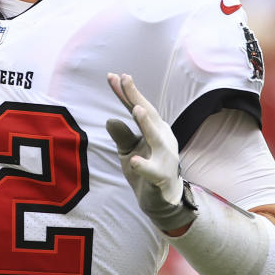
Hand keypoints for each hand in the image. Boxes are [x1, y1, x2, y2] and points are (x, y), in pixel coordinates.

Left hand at [105, 73, 194, 231]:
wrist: (161, 199)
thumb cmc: (145, 167)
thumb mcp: (128, 149)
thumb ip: (121, 134)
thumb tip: (110, 119)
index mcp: (154, 129)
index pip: (136, 107)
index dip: (125, 93)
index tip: (112, 75)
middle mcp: (162, 137)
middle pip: (148, 114)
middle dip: (136, 97)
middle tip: (125, 78)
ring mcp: (164, 156)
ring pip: (155, 138)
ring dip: (147, 123)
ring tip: (137, 109)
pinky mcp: (162, 176)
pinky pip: (152, 171)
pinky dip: (144, 166)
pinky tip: (134, 161)